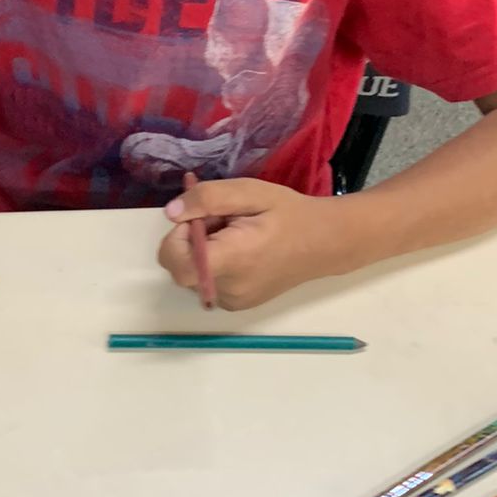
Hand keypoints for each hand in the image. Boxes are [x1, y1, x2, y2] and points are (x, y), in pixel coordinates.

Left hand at [158, 179, 348, 309]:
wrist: (324, 243)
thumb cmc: (288, 214)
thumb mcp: (249, 192)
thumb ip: (207, 199)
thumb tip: (172, 212)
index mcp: (232, 260)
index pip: (176, 263)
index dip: (176, 238)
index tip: (198, 218)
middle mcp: (229, 289)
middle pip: (181, 268)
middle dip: (191, 242)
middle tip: (221, 222)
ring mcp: (234, 301)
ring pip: (193, 276)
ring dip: (202, 253)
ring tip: (234, 235)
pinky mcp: (237, 304)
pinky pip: (207, 284)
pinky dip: (213, 266)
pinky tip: (239, 251)